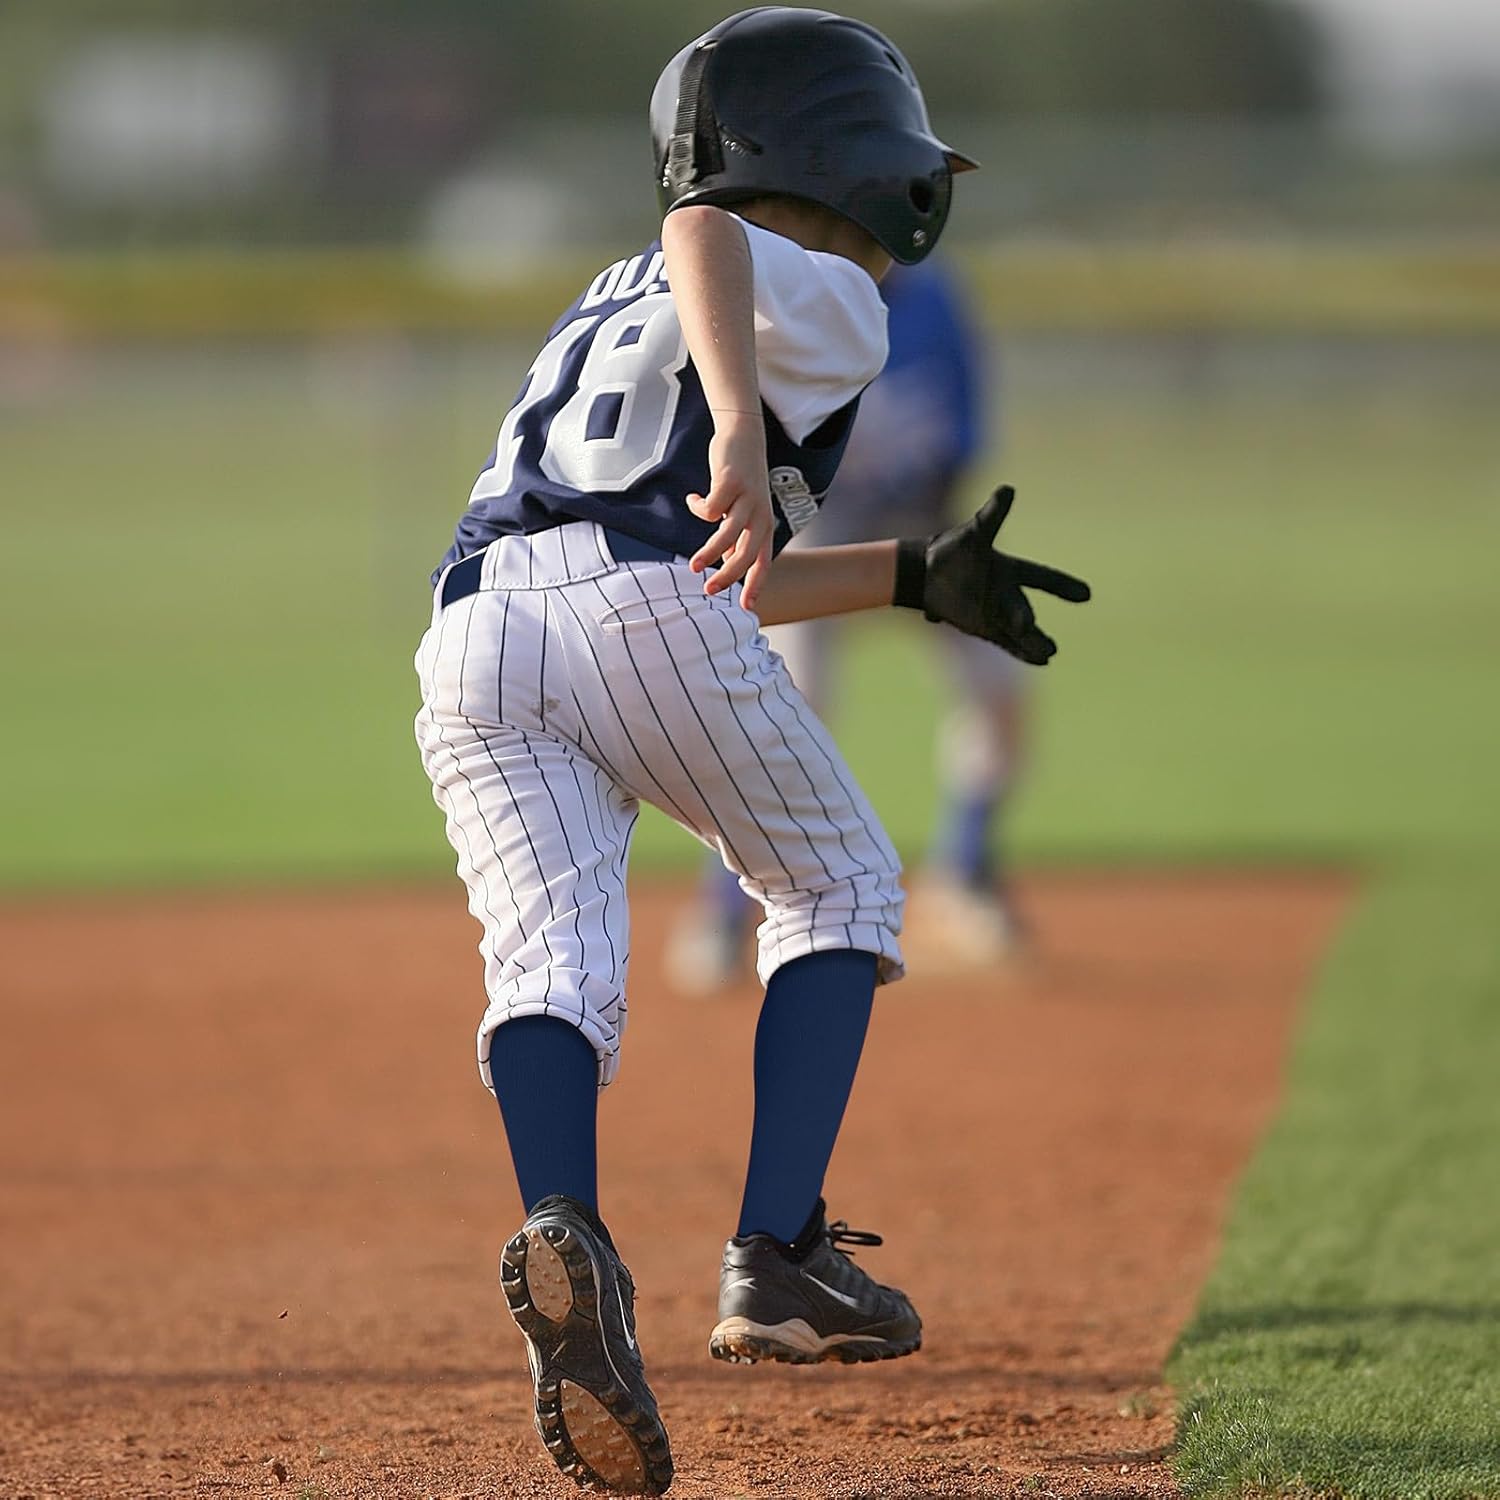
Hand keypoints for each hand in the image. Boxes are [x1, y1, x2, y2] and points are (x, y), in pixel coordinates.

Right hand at [688, 418, 774, 611]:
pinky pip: (711, 508)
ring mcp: (748, 499)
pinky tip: (692, 500)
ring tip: (693, 565)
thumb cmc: (741, 480)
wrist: (744, 436)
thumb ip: (738, 537)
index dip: (756, 585)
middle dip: (727, 576)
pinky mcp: (732, 482)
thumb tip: (727, 562)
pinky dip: (698, 508)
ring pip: (728, 535)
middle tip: (709, 591)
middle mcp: (760, 515)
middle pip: (746, 554)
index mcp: (765, 526)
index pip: (763, 562)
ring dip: (709, 552)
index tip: (748, 609)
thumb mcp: (743, 511)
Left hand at [894, 486, 1090, 663]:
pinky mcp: (984, 628)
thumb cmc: (951, 551)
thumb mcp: (973, 534)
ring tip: (1049, 652)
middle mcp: (1007, 595)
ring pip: (1020, 631)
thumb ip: (992, 516)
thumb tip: (1008, 488)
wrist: (924, 574)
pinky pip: (1006, 642)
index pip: (1042, 578)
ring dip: (1033, 641)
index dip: (1062, 586)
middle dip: (1030, 623)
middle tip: (1043, 635)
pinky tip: (1040, 660)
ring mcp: (997, 614)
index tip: (1086, 594)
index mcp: (1010, 571)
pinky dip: (1021, 651)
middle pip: (1024, 609)